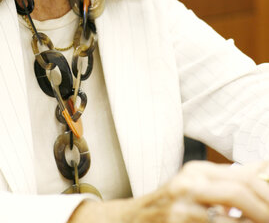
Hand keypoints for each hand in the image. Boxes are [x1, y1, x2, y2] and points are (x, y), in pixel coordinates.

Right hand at [69, 160, 268, 222]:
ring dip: (253, 218)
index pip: (244, 175)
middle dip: (264, 208)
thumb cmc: (170, 207)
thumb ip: (227, 180)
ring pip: (231, 208)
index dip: (267, 191)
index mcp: (198, 171)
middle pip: (239, 190)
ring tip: (264, 222)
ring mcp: (182, 203)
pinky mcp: (176, 221)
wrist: (132, 220)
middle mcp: (190, 181)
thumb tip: (263, 169)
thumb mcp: (197, 187)